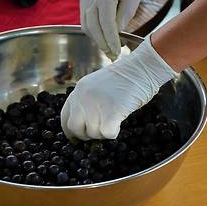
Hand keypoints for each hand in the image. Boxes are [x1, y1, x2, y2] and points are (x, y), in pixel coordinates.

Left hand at [61, 37, 177, 139]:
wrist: (142, 67)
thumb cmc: (125, 77)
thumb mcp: (97, 86)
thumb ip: (87, 101)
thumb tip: (85, 125)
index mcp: (78, 91)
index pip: (65, 118)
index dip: (71, 131)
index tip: (79, 137)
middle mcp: (82, 98)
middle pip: (75, 128)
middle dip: (86, 135)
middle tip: (100, 131)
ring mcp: (95, 104)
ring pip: (93, 133)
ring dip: (104, 133)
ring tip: (115, 120)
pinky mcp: (111, 112)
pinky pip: (106, 134)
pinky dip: (114, 133)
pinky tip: (119, 123)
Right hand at [81, 0, 144, 58]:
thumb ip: (126, 12)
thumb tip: (118, 31)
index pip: (106, 21)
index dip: (111, 39)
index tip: (117, 51)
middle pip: (93, 26)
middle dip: (103, 43)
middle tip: (114, 56)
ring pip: (87, 25)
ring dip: (97, 39)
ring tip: (109, 50)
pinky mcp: (84, 0)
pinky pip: (86, 20)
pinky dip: (94, 32)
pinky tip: (103, 38)